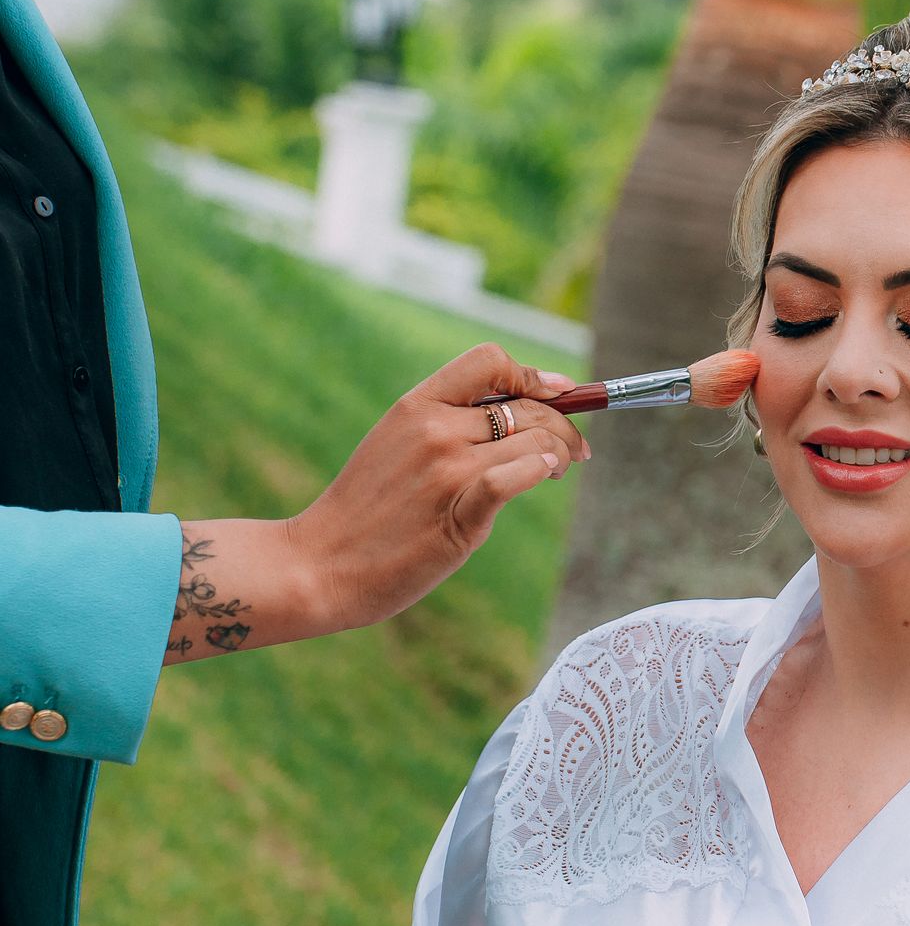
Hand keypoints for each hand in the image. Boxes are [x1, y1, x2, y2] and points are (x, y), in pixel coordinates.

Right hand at [293, 343, 590, 636]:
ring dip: (559, 453)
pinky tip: (544, 478)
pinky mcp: (460, 513)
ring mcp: (448, 470)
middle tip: (576, 449)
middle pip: (526, 405)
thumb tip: (514, 416)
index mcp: (416, 405)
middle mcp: (435, 429)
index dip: (532, 373)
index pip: (489, 361)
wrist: (318, 565)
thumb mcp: (396, 446)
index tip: (557, 392)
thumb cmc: (364, 511)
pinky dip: (541, 471)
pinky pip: (519, 476)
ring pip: (534, 441)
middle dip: (563, 424)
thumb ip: (445, 426)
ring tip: (558, 469)